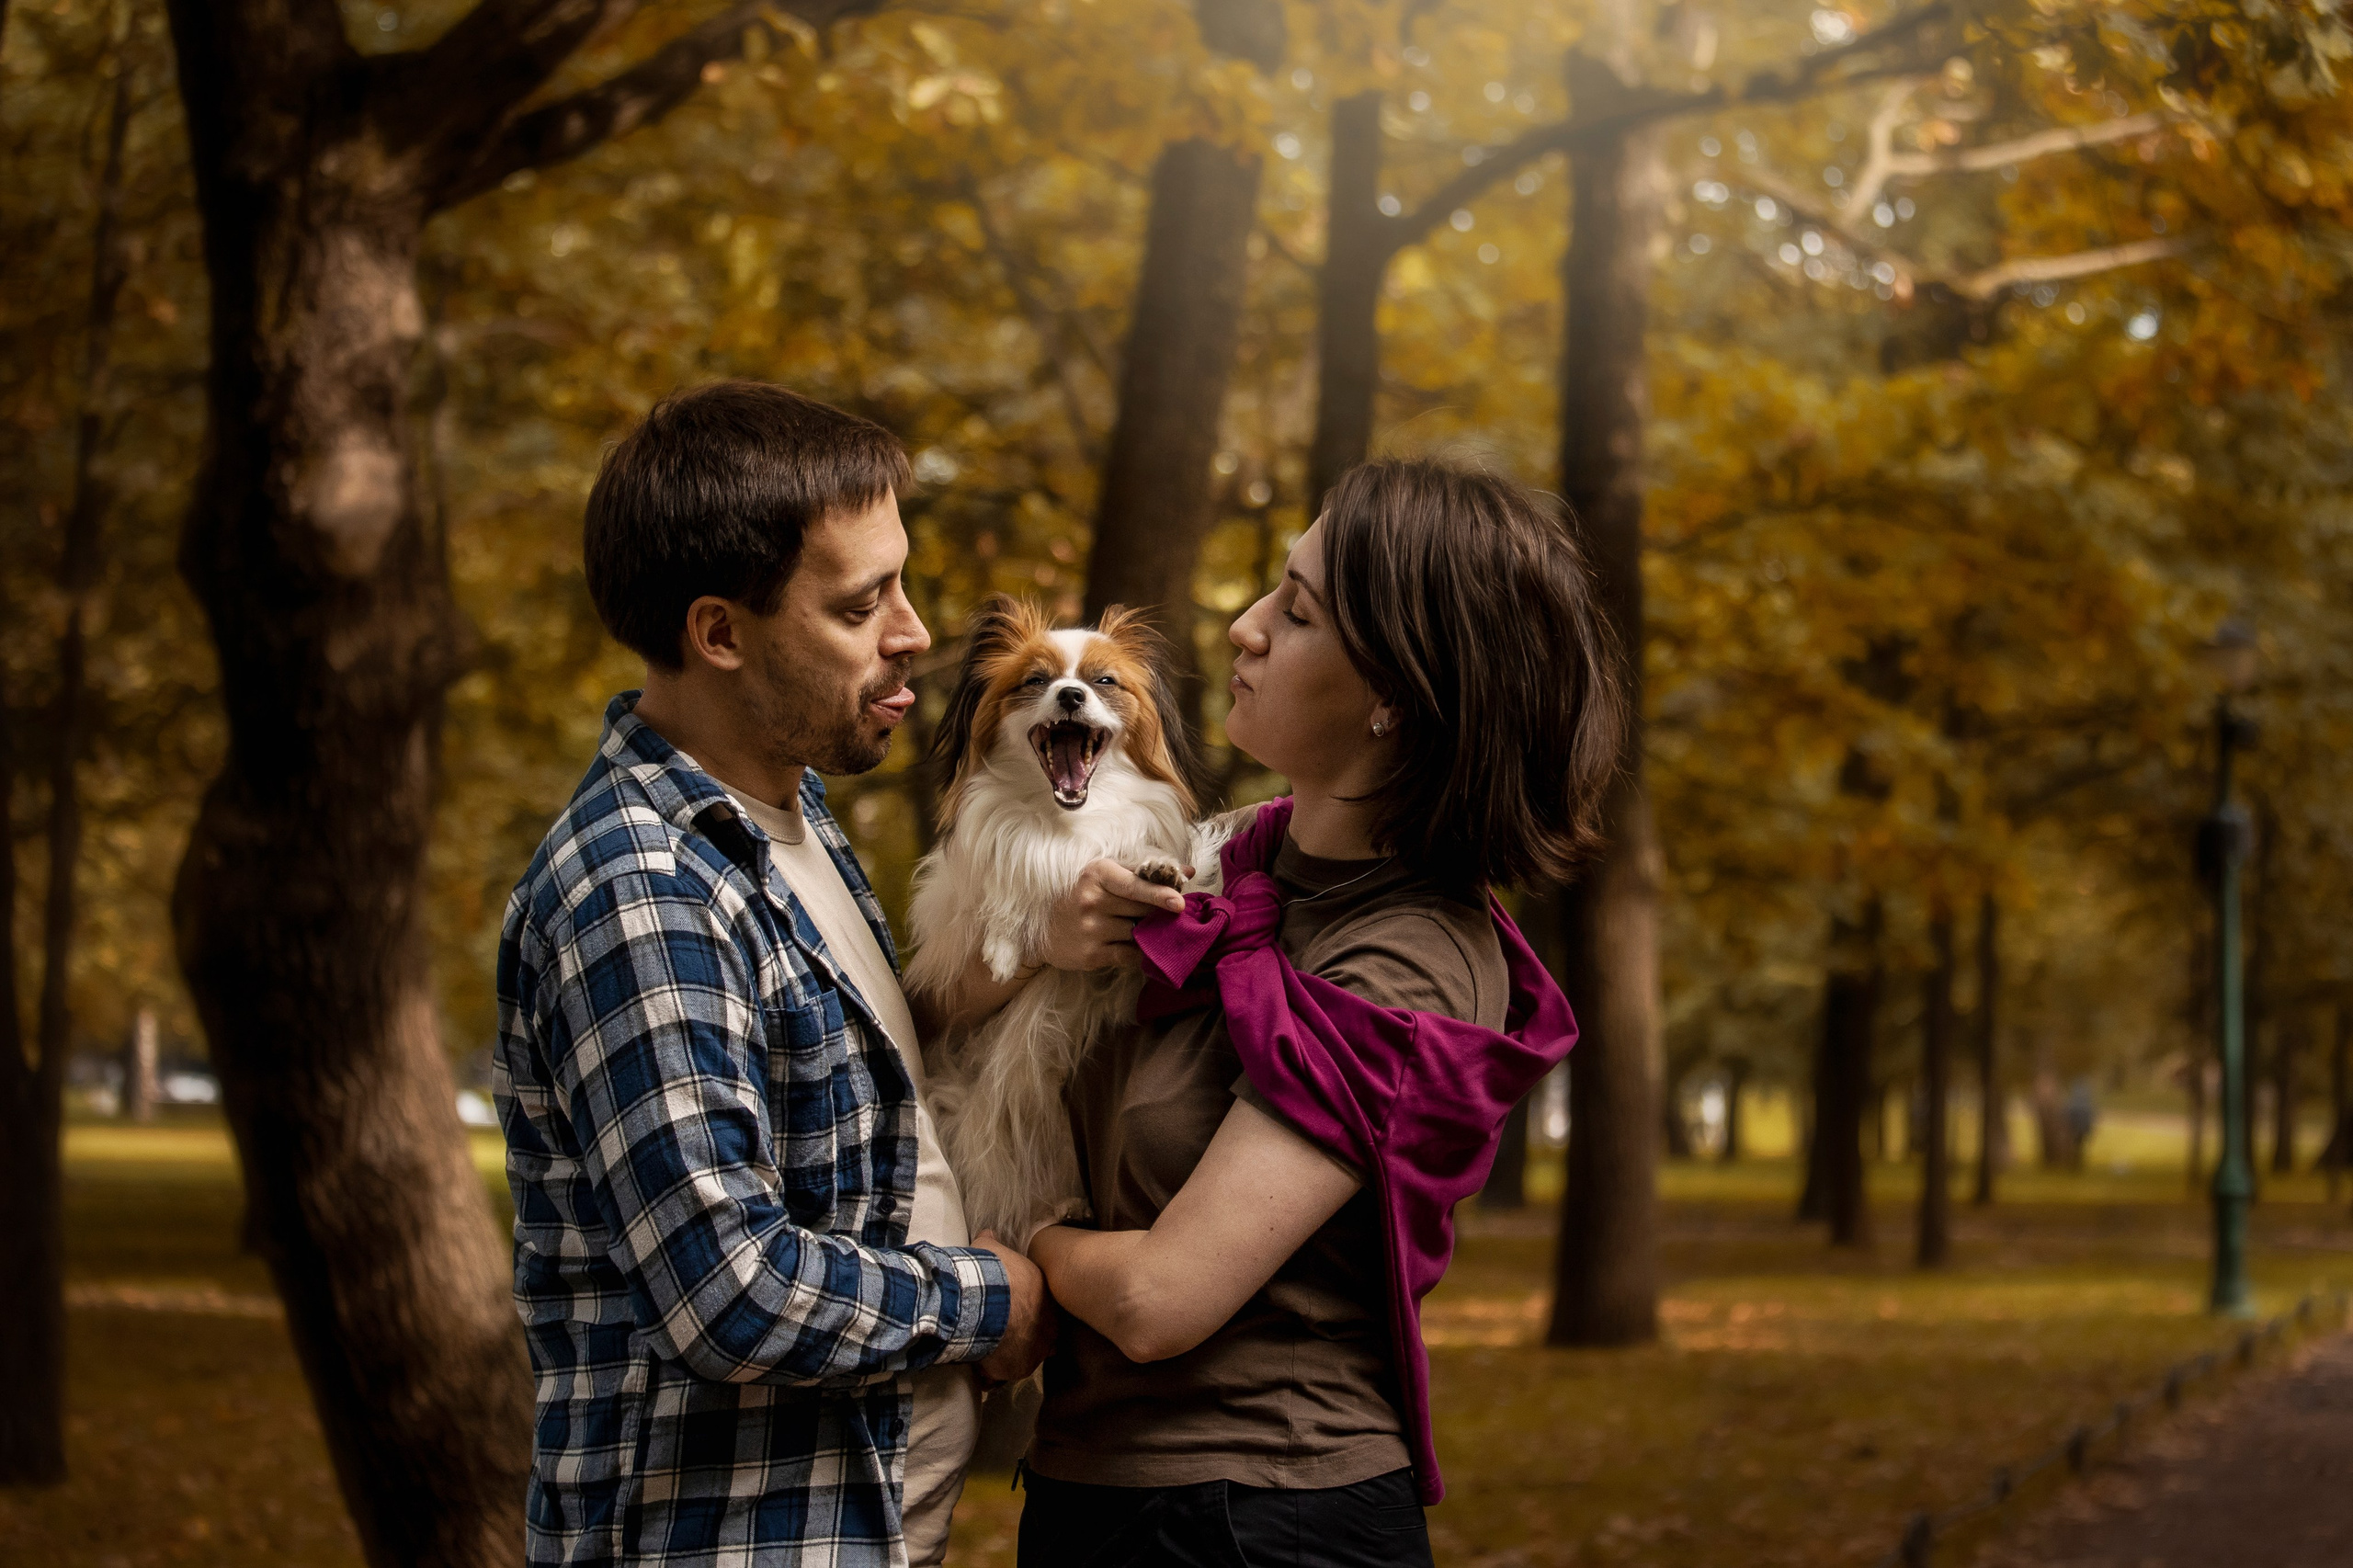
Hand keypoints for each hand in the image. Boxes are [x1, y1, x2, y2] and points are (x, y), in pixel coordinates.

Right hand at [974, 1229, 1057, 1383]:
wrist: (983, 1298)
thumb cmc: (992, 1270)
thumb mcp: (991, 1248)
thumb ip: (992, 1242)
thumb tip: (988, 1232)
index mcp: (1045, 1296)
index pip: (1043, 1309)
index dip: (1026, 1312)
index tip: (1010, 1312)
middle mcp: (1048, 1326)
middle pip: (1038, 1338)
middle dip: (1022, 1338)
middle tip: (999, 1334)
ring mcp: (1034, 1351)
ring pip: (1023, 1358)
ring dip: (1007, 1356)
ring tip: (985, 1351)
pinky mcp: (1016, 1369)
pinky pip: (1000, 1376)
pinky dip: (988, 1373)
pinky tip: (975, 1366)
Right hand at [1034, 860, 1189, 972]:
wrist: (1042, 928)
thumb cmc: (1082, 894)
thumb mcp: (1105, 874)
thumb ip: (1145, 871)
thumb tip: (1189, 871)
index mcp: (1096, 874)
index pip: (1132, 884)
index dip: (1158, 893)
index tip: (1179, 901)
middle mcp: (1091, 900)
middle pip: (1141, 909)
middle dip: (1158, 912)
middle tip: (1172, 913)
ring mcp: (1089, 929)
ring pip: (1137, 933)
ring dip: (1147, 932)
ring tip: (1140, 927)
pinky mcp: (1090, 955)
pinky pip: (1129, 955)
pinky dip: (1138, 952)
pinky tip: (1134, 945)